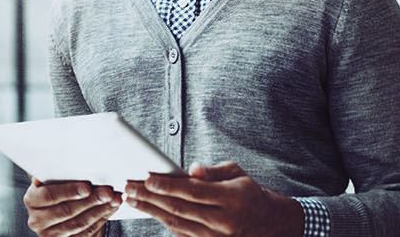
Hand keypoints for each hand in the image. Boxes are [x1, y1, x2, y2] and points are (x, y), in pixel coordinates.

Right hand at [25, 178, 120, 236]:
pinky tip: (110, 209)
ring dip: (100, 210)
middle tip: (107, 192)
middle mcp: (37, 220)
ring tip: (113, 199)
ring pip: (79, 223)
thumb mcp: (53, 182)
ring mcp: (50, 234)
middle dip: (90, 200)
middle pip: (66, 210)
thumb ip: (56, 176)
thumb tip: (69, 163)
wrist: (59, 213)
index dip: (68, 191)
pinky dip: (101, 219)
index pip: (49, 195)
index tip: (87, 187)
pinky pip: (86, 232)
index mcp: (31, 200)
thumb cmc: (57, 192)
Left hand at [124, 162, 302, 235]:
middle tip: (129, 188)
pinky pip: (182, 234)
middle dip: (151, 198)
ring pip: (177, 224)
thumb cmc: (249, 194)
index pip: (193, 192)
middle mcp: (224, 222)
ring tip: (132, 200)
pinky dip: (164, 223)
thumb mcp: (238, 175)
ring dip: (151, 211)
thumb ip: (214, 171)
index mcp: (233, 200)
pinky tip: (149, 211)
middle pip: (180, 209)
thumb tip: (191, 170)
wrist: (271, 225)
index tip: (146, 178)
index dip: (167, 185)